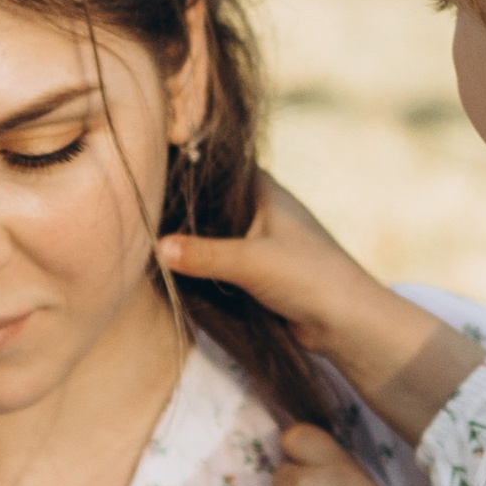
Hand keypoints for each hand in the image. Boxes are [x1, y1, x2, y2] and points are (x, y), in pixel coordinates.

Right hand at [161, 175, 483, 443]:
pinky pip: (220, 259)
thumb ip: (202, 254)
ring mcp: (260, 239)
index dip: (188, 164)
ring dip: (190, 239)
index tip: (150, 165)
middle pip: (212, 200)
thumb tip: (156, 247)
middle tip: (140, 207)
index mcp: (265, 190)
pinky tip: (172, 265)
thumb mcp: (250, 261)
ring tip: (146, 234)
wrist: (346, 322)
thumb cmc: (308, 276)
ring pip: (214, 232)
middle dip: (183, 207)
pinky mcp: (258, 269)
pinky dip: (201, 262)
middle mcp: (262, 209)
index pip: (220, 164)